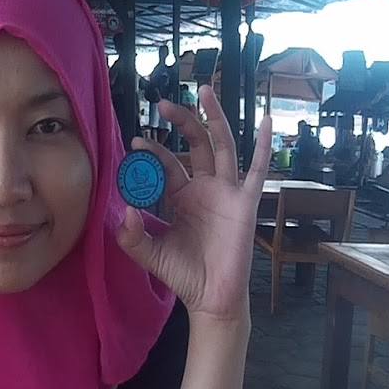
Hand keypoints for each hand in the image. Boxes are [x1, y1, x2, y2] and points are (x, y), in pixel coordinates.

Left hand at [115, 85, 272, 324]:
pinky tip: (265, 120)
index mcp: (182, 197)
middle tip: (162, 104)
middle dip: (181, 122)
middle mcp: (205, 189)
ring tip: (204, 90)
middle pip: (196, 145)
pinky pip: (257, 170)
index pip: (168, 165)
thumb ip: (131, 236)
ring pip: (223, 146)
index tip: (135, 143)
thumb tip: (123, 211)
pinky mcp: (245, 203)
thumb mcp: (149, 253)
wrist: (210, 298)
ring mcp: (227, 193)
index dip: (153, 152)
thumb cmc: (183, 274)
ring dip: (215, 118)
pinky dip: (262, 146)